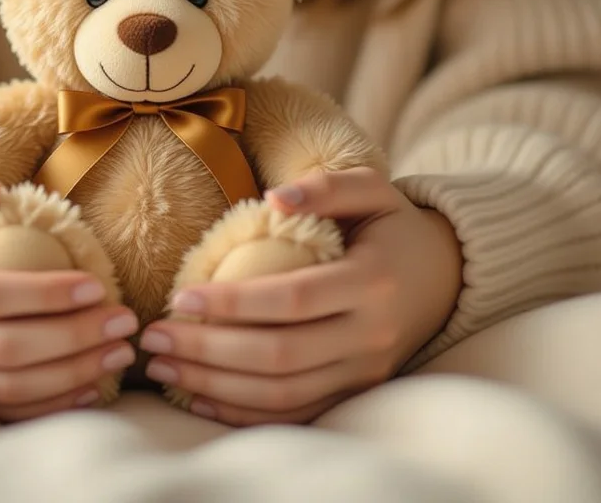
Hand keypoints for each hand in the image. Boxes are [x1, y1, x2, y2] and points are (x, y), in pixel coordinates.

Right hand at [0, 166, 138, 421]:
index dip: (45, 295)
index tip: (97, 285)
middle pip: (3, 350)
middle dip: (73, 339)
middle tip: (124, 321)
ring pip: (6, 388)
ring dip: (70, 375)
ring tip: (119, 352)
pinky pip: (1, 409)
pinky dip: (49, 404)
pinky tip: (91, 385)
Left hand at [138, 167, 462, 426]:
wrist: (447, 276)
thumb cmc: (392, 227)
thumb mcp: (372, 189)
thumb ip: (326, 186)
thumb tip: (274, 198)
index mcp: (372, 282)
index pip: (292, 300)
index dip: (233, 303)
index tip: (180, 297)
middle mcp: (371, 336)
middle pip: (280, 356)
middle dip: (208, 350)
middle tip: (154, 336)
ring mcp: (365, 373)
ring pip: (281, 394)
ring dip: (214, 385)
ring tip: (162, 365)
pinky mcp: (356, 393)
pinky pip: (294, 414)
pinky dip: (243, 412)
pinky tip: (199, 397)